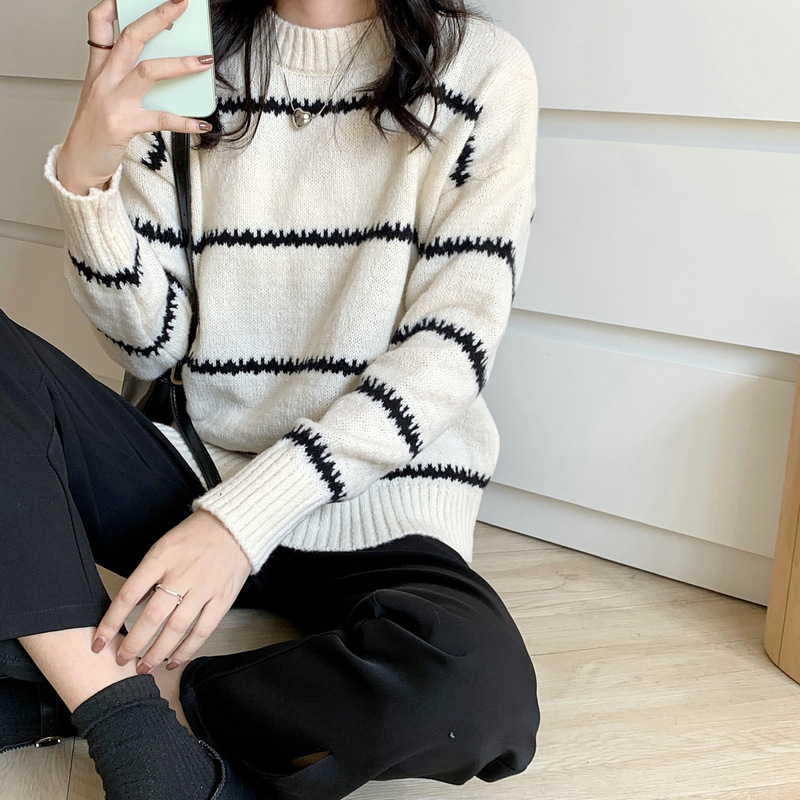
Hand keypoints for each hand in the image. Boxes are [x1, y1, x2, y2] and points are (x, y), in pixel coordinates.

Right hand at [57, 0, 214, 194]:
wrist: (81, 160)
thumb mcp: (104, 93)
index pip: (99, 24)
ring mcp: (114, 100)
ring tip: (204, 61)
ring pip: (149, 71)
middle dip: (157, 17)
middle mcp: (105, 78)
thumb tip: (166, 63)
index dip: (114, 5)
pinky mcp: (125, 124)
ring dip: (179, 64)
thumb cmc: (96, 128)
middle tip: (180, 4)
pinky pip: (161, 119)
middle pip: (131, 37)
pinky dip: (185, 121)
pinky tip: (202, 123)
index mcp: (99, 67)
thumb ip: (127, 74)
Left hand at [91, 509, 251, 672]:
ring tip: (144, 666)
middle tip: (121, 660)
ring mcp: (204, 588)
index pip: (129, 595)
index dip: (110, 622)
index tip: (98, 642)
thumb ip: (146, 576)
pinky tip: (174, 660)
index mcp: (161, 559)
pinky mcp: (222, 599)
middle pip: (152, 617)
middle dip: (133, 644)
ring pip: (176, 629)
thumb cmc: (196, 536)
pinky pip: (202, 631)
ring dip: (157, 653)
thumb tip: (129, 606)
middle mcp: (182, 575)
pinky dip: (186, 650)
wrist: (234, 527)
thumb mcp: (163, 547)